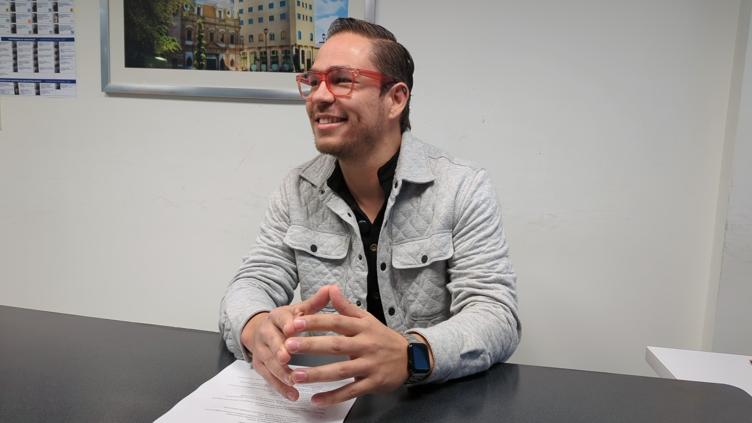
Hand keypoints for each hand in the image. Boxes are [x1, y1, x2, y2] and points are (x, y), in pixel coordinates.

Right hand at [241, 285, 330, 400]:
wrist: (259, 330)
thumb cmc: (286, 321)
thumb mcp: (299, 310)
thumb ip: (315, 302)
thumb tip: (331, 288)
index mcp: (276, 316)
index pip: (280, 318)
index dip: (286, 323)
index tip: (292, 328)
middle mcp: (266, 332)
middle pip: (271, 342)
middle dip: (278, 350)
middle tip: (287, 358)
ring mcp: (261, 350)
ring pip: (268, 362)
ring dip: (280, 372)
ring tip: (294, 380)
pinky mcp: (260, 366)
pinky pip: (269, 378)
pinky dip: (280, 387)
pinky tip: (292, 394)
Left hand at [284, 285, 408, 405]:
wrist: (411, 357)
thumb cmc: (382, 337)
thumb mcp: (367, 319)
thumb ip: (346, 307)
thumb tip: (330, 288)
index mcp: (362, 327)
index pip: (337, 322)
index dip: (316, 322)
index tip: (295, 322)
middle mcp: (366, 345)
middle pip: (336, 345)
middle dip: (312, 346)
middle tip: (288, 347)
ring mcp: (370, 365)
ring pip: (341, 371)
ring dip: (318, 374)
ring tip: (296, 376)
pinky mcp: (373, 383)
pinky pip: (351, 391)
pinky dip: (334, 397)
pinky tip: (316, 399)